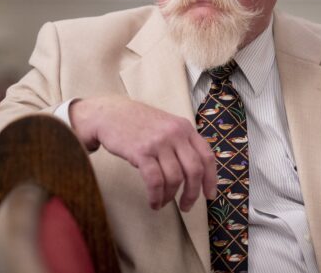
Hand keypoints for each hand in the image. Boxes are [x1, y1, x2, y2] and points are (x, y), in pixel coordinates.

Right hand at [69, 96, 216, 211]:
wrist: (110, 114)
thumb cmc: (138, 123)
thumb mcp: (166, 125)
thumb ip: (181, 143)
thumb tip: (196, 174)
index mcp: (185, 128)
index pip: (206, 156)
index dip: (211, 179)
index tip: (209, 195)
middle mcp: (175, 133)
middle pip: (194, 170)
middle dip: (192, 193)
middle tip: (186, 206)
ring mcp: (159, 142)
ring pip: (174, 178)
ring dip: (170, 196)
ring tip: (162, 203)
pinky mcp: (141, 152)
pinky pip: (155, 181)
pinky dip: (156, 196)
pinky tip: (153, 202)